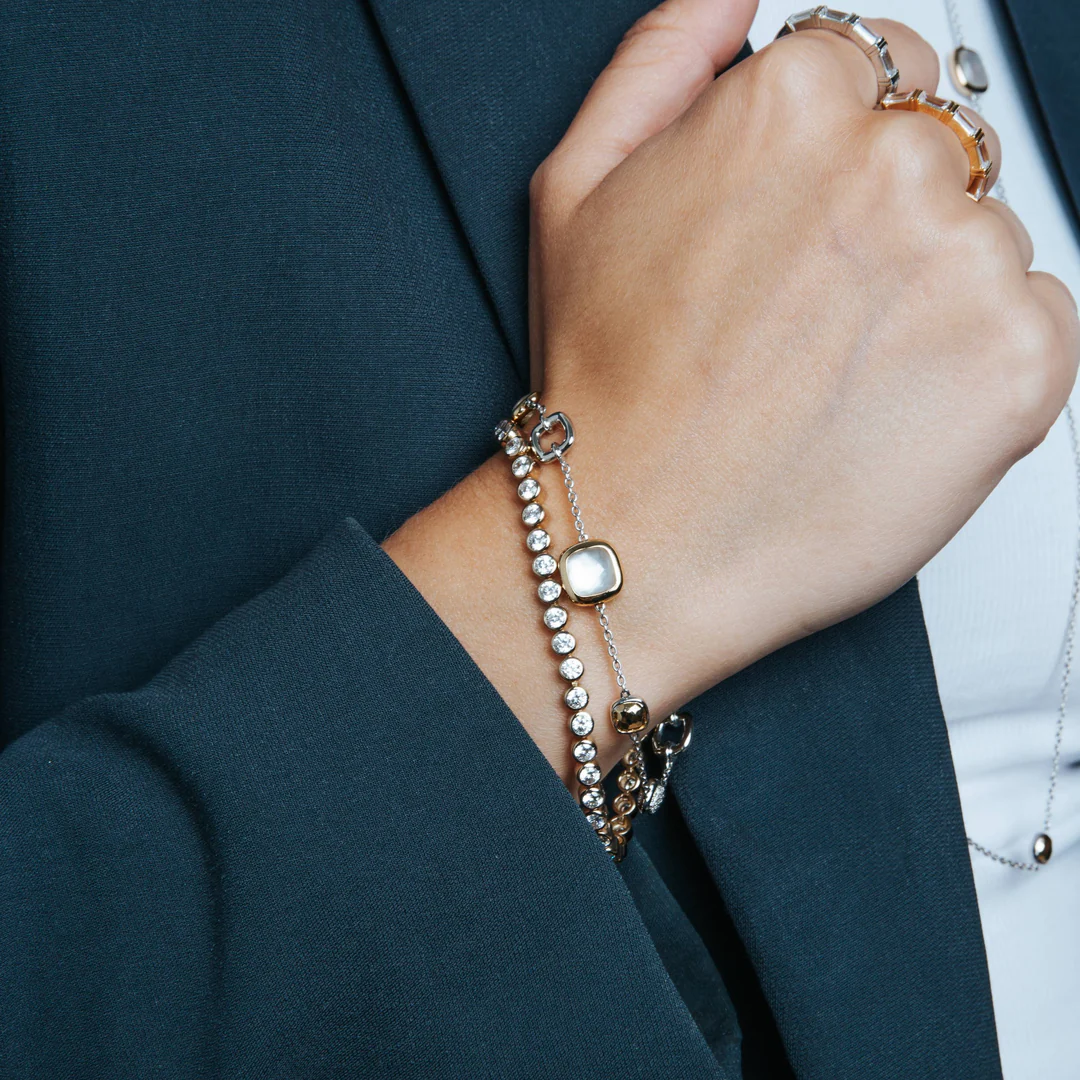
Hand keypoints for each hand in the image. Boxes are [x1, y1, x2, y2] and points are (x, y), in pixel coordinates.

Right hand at [387, 0, 1078, 784]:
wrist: (642, 539)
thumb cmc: (609, 386)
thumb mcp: (577, 188)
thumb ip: (664, 55)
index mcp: (791, 101)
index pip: (876, 66)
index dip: (829, 157)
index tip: (796, 234)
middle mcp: (891, 163)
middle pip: (940, 147)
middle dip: (883, 217)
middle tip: (804, 316)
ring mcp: (966, 262)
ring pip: (985, 239)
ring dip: (927, 295)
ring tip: (830, 375)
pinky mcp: (1021, 363)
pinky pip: (1034, 322)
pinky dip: (973, 363)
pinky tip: (883, 407)